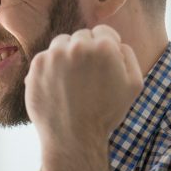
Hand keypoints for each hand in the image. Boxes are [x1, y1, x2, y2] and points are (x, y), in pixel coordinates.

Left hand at [25, 25, 141, 147]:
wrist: (74, 138)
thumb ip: (127, 55)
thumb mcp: (133, 84)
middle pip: (81, 36)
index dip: (104, 47)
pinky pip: (45, 58)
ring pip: (61, 44)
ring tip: (71, 82)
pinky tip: (57, 87)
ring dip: (66, 56)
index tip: (100, 64)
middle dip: (84, 51)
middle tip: (86, 77)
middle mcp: (77, 46)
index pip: (103, 31)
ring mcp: (54, 55)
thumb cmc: (106, 113)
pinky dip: (50, 69)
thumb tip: (115, 42)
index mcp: (104, 47)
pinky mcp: (36, 66)